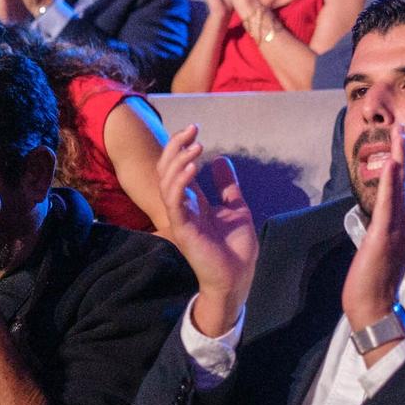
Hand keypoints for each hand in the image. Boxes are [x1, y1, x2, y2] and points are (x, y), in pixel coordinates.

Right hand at [157, 125, 259, 335]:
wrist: (237, 275)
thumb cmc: (235, 247)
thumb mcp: (235, 207)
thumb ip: (226, 185)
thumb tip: (221, 159)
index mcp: (193, 202)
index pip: (178, 168)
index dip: (181, 147)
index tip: (194, 129)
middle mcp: (182, 207)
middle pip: (167, 170)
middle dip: (176, 147)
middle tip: (192, 129)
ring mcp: (180, 218)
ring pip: (167, 183)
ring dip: (180, 161)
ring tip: (196, 147)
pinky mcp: (183, 229)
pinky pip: (175, 202)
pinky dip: (181, 183)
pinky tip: (194, 167)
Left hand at [340, 127, 404, 344]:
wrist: (374, 306)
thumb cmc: (376, 281)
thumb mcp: (383, 250)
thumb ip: (388, 230)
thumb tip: (384, 217)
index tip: (403, 141)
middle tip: (403, 128)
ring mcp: (398, 230)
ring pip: (401, 189)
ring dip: (401, 160)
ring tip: (399, 137)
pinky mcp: (385, 237)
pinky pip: (389, 206)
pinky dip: (391, 185)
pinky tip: (393, 166)